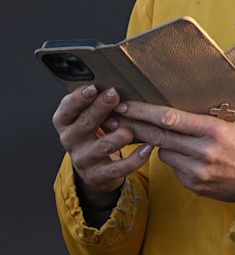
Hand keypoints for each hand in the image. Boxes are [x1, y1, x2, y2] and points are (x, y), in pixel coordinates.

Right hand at [52, 85, 152, 209]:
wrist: (94, 167)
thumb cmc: (94, 132)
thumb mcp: (89, 115)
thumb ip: (95, 101)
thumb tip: (116, 80)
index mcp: (66, 123)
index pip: (66, 109)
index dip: (78, 99)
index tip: (92, 87)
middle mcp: (71, 140)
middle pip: (84, 124)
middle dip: (100, 109)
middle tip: (114, 95)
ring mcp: (84, 159)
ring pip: (101, 147)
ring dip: (117, 137)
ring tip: (130, 129)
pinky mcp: (99, 175)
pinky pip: (118, 169)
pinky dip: (135, 159)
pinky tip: (147, 148)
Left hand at [111, 101, 234, 201]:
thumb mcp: (231, 124)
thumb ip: (202, 119)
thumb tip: (174, 110)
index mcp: (212, 130)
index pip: (169, 118)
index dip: (143, 112)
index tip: (125, 106)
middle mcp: (202, 151)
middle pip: (158, 136)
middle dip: (134, 126)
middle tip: (114, 118)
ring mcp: (196, 171)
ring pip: (164, 153)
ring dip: (163, 144)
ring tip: (180, 141)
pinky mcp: (193, 185)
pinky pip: (175, 168)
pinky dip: (178, 160)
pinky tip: (194, 159)